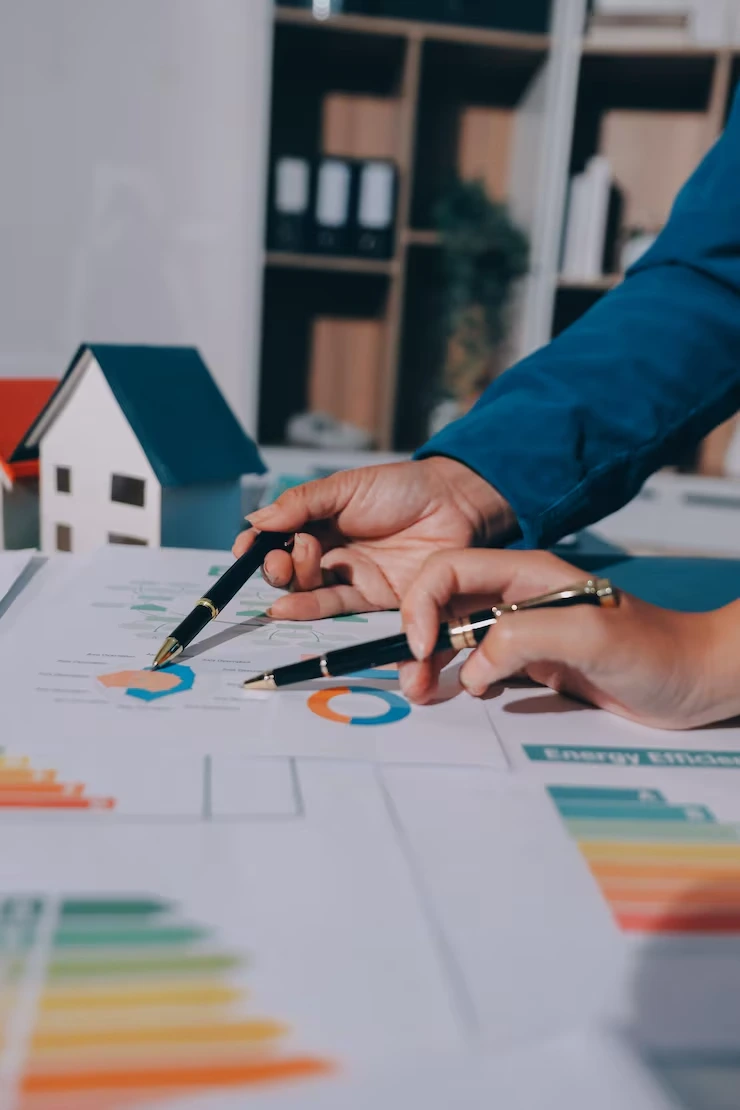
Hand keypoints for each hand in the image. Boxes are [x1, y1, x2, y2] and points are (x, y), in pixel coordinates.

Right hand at [233, 457, 515, 620]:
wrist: (454, 504)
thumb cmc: (402, 488)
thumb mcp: (346, 487)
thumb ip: (301, 503)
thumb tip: (256, 520)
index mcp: (320, 521)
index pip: (279, 537)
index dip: (258, 545)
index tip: (243, 549)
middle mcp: (331, 551)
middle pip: (289, 567)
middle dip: (274, 564)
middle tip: (282, 554)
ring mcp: (351, 576)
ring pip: (308, 588)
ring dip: (289, 583)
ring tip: (289, 566)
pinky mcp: (374, 599)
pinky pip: (335, 607)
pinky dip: (306, 608)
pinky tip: (285, 606)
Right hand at [400, 549, 725, 728]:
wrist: (697, 681)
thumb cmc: (658, 650)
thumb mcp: (589, 636)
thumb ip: (524, 638)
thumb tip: (476, 665)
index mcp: (526, 573)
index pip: (449, 570)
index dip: (422, 604)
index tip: (422, 646)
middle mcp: (518, 596)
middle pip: (443, 603)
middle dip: (417, 636)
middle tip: (414, 678)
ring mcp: (525, 629)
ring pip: (457, 636)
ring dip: (433, 660)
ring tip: (424, 690)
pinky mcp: (533, 660)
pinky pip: (480, 664)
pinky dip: (459, 678)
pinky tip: (461, 693)